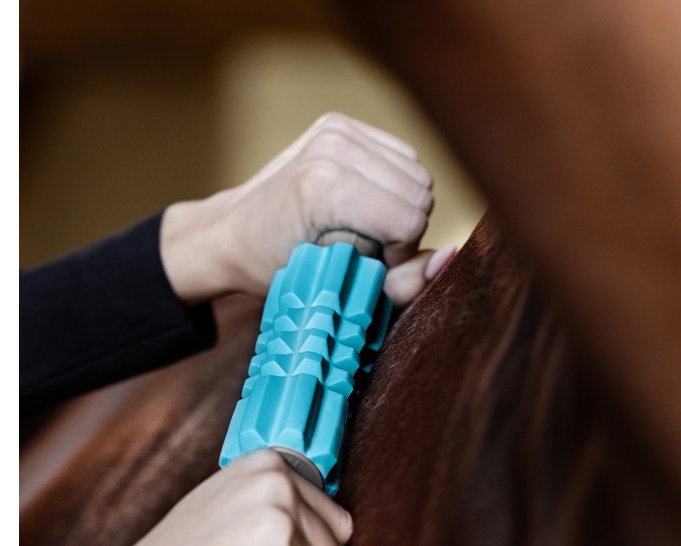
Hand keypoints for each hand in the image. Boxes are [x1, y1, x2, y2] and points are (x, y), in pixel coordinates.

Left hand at [159, 113, 455, 307]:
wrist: (231, 234)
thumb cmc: (278, 269)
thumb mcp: (339, 288)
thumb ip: (400, 281)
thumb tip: (449, 257)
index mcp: (326, 186)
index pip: (411, 219)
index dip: (398, 252)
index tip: (365, 263)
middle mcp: (332, 146)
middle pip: (421, 193)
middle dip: (401, 228)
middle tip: (361, 245)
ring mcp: (335, 129)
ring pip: (417, 173)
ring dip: (398, 205)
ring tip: (359, 224)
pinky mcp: (339, 122)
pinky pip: (403, 156)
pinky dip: (391, 184)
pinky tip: (360, 201)